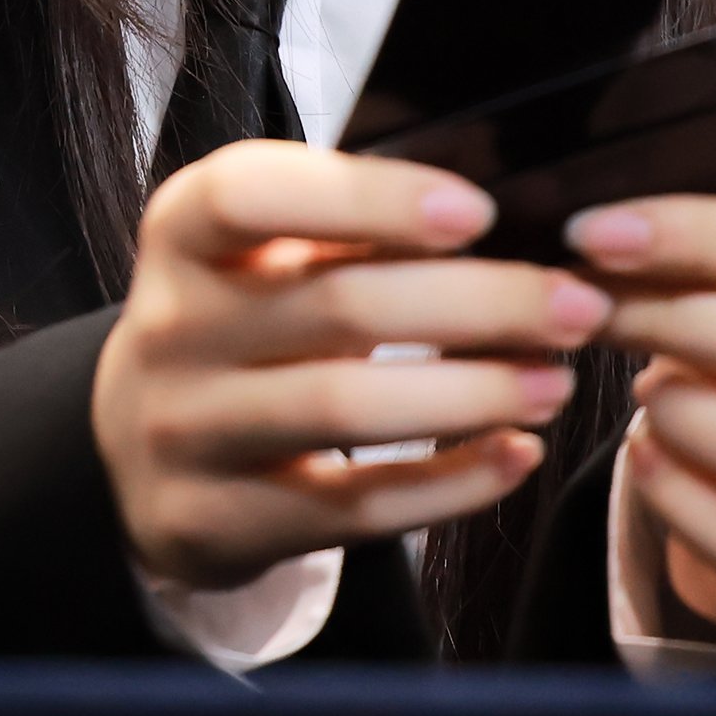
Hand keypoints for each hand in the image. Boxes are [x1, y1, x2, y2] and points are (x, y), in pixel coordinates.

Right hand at [92, 140, 613, 588]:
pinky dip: (446, 483)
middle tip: (576, 305)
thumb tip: (504, 209)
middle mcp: (171, 326)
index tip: (479, 211)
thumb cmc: (240, 312)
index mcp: (183, 230)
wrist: (139, 437)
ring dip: (471, 394)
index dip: (369, 199)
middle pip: (338, 306)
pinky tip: (516, 456)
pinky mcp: (219, 522)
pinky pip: (349, 508)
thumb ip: (348, 222)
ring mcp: (185, 431)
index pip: (256, 193)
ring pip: (346, 409)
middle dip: (476, 302)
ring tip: (558, 381)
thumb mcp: (263, 248)